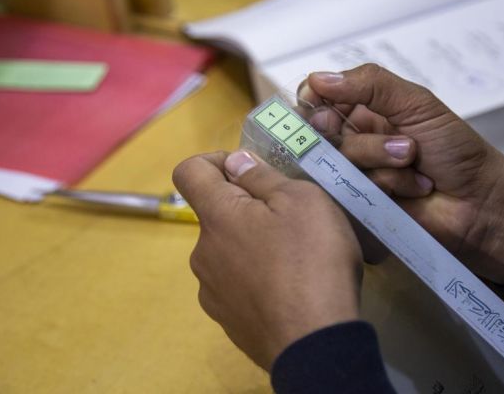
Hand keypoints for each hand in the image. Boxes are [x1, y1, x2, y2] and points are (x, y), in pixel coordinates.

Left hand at [173, 150, 361, 369]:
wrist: (315, 343)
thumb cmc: (311, 260)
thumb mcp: (301, 200)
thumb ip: (262, 176)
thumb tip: (234, 162)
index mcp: (216, 216)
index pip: (188, 171)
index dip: (213, 160)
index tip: (246, 170)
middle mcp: (202, 252)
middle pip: (216, 216)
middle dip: (246, 209)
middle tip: (290, 220)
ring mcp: (211, 291)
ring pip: (227, 252)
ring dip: (251, 246)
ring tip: (295, 260)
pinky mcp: (227, 321)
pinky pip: (237, 286)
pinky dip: (256, 280)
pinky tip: (288, 290)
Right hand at [300, 64, 503, 284]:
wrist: (481, 201)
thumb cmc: (454, 148)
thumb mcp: (417, 104)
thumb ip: (370, 84)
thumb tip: (317, 78)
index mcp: (360, 112)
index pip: (315, 100)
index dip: (314, 104)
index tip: (326, 112)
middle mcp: (350, 142)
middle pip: (321, 137)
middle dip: (365, 142)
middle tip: (404, 146)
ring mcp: (353, 176)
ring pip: (337, 166)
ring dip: (382, 164)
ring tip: (415, 166)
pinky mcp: (357, 207)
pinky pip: (351, 193)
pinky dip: (387, 188)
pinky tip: (412, 191)